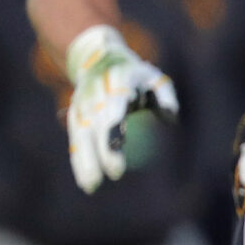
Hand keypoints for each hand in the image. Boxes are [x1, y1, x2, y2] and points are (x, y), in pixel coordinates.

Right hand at [64, 25, 178, 193]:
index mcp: (115, 84)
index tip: (118, 165)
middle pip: (91, 129)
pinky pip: (75, 138)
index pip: (112, 114)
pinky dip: (79, 158)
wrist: (97, 57)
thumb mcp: (154, 78)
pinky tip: (86, 180)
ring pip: (78, 136)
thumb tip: (172, 118)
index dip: (112, 140)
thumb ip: (165, 96)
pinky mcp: (73, 113)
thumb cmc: (136, 74)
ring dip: (82, 161)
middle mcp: (93, 95)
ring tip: (91, 187)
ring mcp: (80, 104)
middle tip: (104, 180)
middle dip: (95, 156)